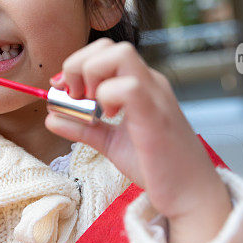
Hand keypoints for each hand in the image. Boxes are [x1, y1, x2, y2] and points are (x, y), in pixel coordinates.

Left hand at [45, 38, 230, 242]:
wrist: (191, 196)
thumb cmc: (157, 167)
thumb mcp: (112, 143)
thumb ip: (83, 128)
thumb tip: (51, 117)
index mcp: (140, 85)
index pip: (106, 51)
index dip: (77, 64)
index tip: (63, 92)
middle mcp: (149, 83)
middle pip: (110, 46)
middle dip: (79, 65)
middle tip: (75, 98)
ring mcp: (155, 95)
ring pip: (120, 54)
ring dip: (92, 76)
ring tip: (92, 108)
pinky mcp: (155, 115)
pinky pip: (129, 87)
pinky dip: (108, 96)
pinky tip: (107, 117)